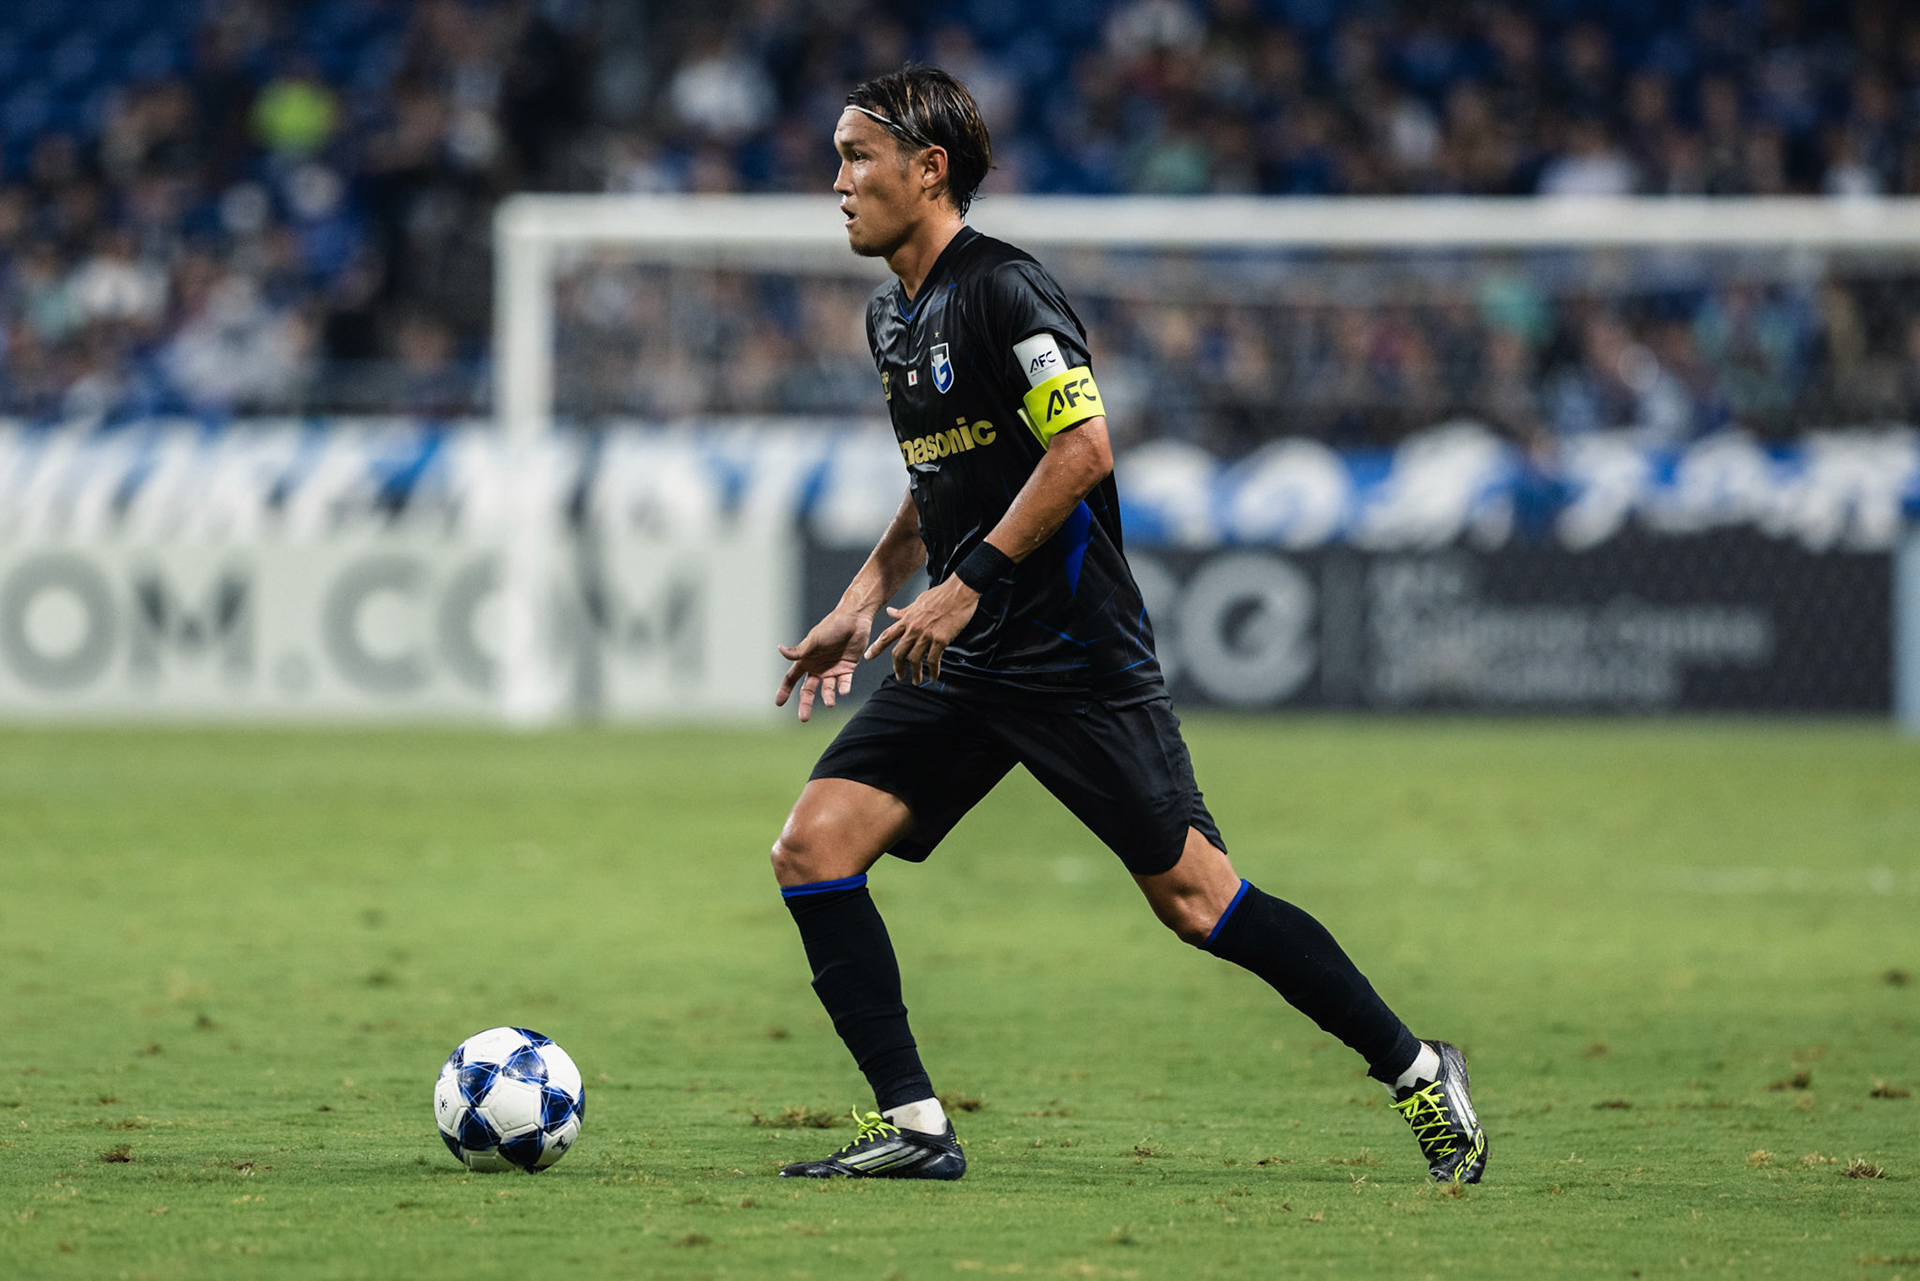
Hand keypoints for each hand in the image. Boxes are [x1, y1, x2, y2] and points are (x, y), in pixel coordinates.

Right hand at [775, 609, 870, 721]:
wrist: (855, 619)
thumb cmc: (832, 626)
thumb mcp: (814, 639)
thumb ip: (799, 650)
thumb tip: (779, 649)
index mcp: (807, 659)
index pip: (792, 678)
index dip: (785, 690)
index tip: (778, 703)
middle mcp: (818, 666)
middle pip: (808, 690)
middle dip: (805, 704)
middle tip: (803, 718)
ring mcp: (833, 668)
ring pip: (827, 690)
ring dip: (828, 697)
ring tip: (830, 703)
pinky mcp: (848, 668)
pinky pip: (845, 683)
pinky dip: (844, 688)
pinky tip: (843, 691)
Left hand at [865, 576, 980, 685]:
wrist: (959, 591)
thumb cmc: (940, 595)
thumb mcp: (917, 602)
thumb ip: (903, 611)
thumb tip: (890, 612)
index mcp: (907, 619)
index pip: (886, 635)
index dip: (876, 647)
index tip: (868, 656)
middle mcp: (913, 628)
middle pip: (898, 652)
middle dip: (897, 667)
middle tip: (900, 676)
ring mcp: (926, 634)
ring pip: (914, 659)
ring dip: (915, 673)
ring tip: (916, 681)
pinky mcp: (940, 639)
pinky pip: (933, 660)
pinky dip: (933, 671)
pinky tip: (934, 676)